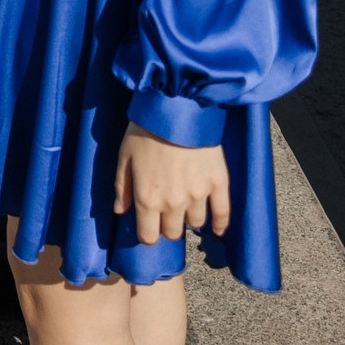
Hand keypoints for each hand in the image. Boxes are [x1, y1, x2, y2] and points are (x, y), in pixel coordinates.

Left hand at [114, 123, 230, 245]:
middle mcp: (173, 203)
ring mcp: (198, 195)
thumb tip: (120, 211)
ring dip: (189, 218)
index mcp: (147, 199)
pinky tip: (217, 229)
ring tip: (186, 204)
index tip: (149, 226)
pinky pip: (223, 214)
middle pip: (174, 232)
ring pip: (196, 223)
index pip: (149, 236)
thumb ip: (122, 188)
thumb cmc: (145, 131)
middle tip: (167, 211)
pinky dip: (220, 224)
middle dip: (168, 225)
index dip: (148, 234)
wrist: (176, 108)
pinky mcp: (218, 183)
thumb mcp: (124, 157)